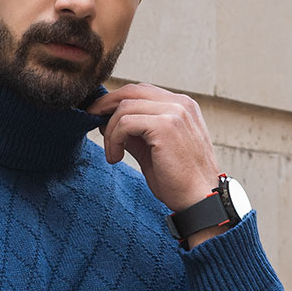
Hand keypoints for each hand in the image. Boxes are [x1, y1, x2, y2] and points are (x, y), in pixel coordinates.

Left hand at [87, 84, 220, 213]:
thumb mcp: (152, 149)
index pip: (141, 91)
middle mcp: (180, 103)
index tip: (99, 116)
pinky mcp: (166, 125)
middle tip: (91, 121)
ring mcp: (174, 111)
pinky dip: (114, 139)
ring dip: (110, 132)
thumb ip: (135, 132)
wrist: (200, 199)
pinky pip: (126, 122)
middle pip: (131, 91)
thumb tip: (107, 121)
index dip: (116, 101)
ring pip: (125, 106)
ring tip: (113, 155)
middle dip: (105, 105)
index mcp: (181, 106)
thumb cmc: (178, 180)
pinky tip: (117, 157)